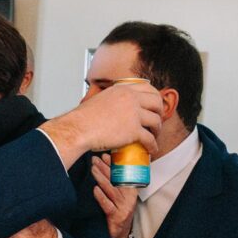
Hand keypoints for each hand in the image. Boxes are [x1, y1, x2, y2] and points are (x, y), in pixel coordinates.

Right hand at [40, 82, 162, 167]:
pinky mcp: (133, 131)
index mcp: (123, 89)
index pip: (148, 88)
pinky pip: (150, 138)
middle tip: (156, 120)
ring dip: (157, 129)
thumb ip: (112, 99)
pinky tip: (151, 149)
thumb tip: (116, 106)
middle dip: (159, 112)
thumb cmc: (84, 118)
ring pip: (155, 120)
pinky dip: (153, 145)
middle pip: (156, 102)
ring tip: (154, 135)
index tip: (154, 105)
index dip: (154, 97)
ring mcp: (133, 114)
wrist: (78, 129)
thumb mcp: (100, 98)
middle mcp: (131, 99)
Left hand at [90, 153, 137, 237]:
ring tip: (93, 170)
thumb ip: (113, 182)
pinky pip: (107, 205)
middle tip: (94, 159)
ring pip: (111, 190)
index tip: (104, 155)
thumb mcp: (118, 196)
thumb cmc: (118, 212)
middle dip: (104, 168)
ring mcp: (123, 207)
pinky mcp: (116, 216)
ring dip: (101, 179)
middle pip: (116, 180)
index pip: (122, 174)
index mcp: (130, 190)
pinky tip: (94, 189)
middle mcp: (128, 197)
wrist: (120, 234)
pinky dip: (101, 197)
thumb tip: (104, 164)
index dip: (113, 164)